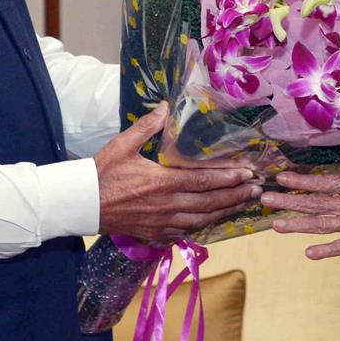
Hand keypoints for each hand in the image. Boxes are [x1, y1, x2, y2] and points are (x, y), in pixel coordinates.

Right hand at [95, 104, 259, 240]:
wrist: (81, 205)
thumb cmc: (102, 173)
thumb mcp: (123, 144)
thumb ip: (147, 126)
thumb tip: (166, 107)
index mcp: (162, 182)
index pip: (205, 180)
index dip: (230, 177)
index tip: (249, 172)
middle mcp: (167, 205)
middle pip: (211, 202)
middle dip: (237, 195)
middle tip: (258, 189)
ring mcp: (163, 222)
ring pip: (203, 219)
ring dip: (227, 211)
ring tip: (245, 203)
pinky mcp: (156, 233)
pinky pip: (188, 231)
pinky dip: (206, 225)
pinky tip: (217, 218)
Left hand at [261, 171, 339, 259]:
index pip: (323, 183)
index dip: (301, 182)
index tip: (281, 178)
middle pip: (315, 203)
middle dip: (289, 201)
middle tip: (265, 199)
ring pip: (322, 225)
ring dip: (298, 225)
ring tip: (276, 225)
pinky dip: (326, 250)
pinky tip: (308, 253)